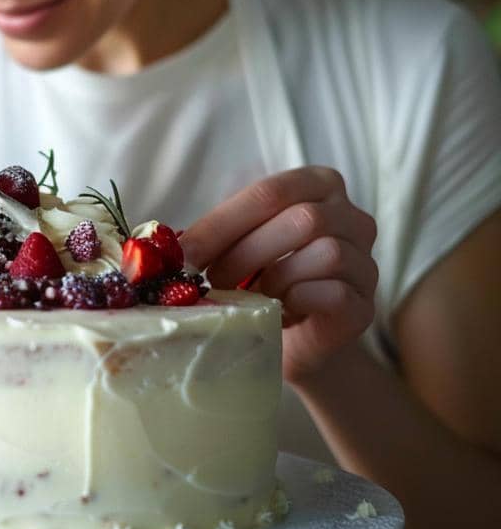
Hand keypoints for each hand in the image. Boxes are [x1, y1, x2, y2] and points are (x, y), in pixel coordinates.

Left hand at [180, 167, 379, 382]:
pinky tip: (279, 313)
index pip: (270, 192)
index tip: (185, 256)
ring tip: (251, 298)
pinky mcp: (366, 304)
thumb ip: (210, 236)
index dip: (222, 225)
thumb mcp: (231, 248)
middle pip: (303, 219)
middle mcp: (354, 217)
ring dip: (274, 280)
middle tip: (213, 282)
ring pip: (325, 253)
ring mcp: (367, 261)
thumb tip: (161, 245)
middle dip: (245, 254)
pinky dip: (296, 303)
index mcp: (318, 185)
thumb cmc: (257, 283)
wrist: (289, 342)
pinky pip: (335, 292)